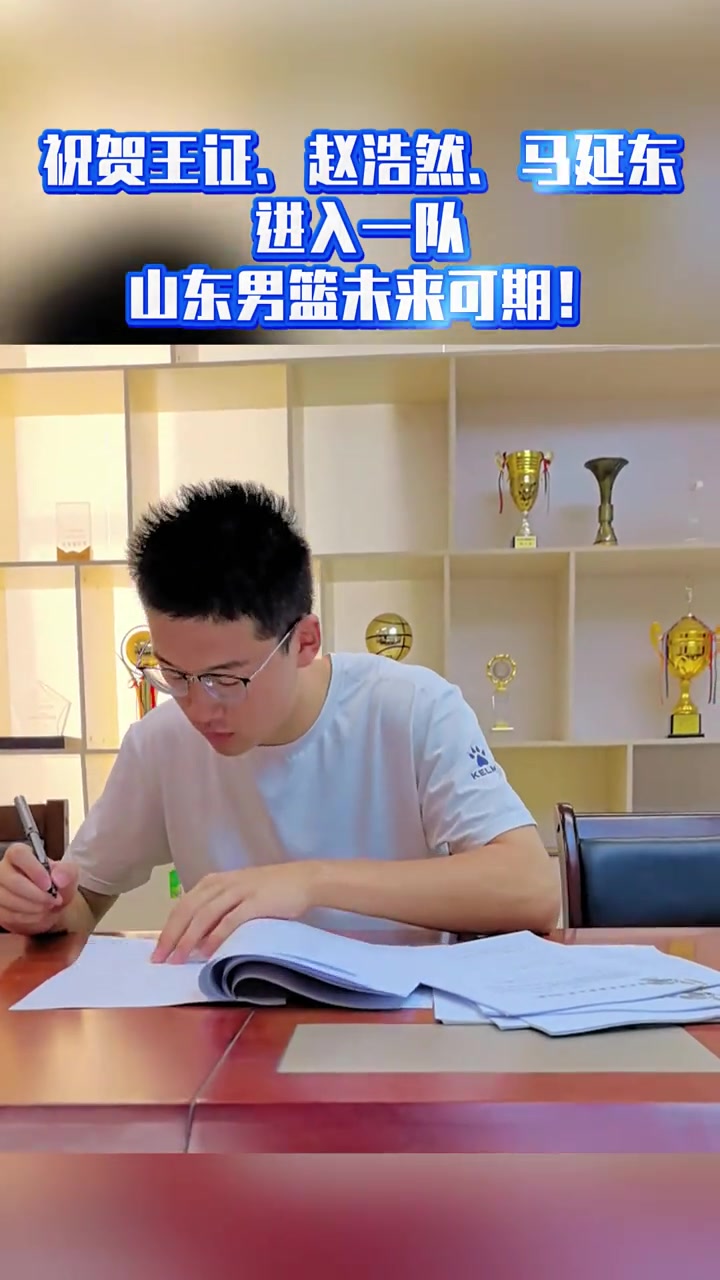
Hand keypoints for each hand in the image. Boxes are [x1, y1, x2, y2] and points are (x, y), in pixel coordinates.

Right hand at [0, 843, 78, 935]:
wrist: (50, 905)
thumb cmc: (57, 884)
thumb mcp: (69, 874)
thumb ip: (67, 872)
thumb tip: (58, 878)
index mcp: (19, 854)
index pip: (19, 854)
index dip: (34, 869)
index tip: (49, 884)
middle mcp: (3, 869)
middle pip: (12, 881)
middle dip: (36, 895)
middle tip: (53, 901)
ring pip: (9, 900)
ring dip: (33, 908)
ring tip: (48, 908)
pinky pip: (8, 916)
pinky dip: (27, 919)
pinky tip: (39, 915)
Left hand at [151, 863, 319, 963]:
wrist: (303, 880)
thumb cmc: (269, 890)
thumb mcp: (236, 893)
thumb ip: (217, 908)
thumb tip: (195, 936)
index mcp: (214, 881)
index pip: (182, 905)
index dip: (167, 928)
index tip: (157, 950)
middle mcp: (222, 883)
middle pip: (188, 910)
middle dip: (171, 936)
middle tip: (160, 960)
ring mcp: (239, 891)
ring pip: (204, 915)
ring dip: (188, 939)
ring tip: (178, 960)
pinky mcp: (255, 902)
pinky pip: (229, 920)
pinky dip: (215, 937)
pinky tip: (206, 952)